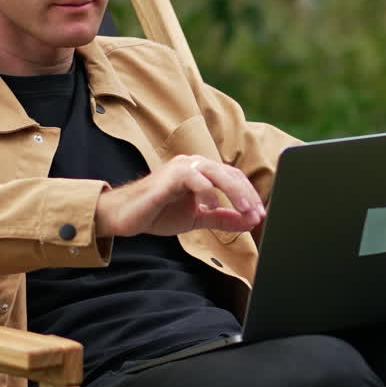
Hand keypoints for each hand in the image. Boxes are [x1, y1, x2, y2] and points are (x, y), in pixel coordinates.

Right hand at [94, 153, 265, 237]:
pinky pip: (192, 178)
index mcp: (201, 172)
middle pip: (229, 173)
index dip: (249, 195)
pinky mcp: (168, 176)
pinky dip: (206, 191)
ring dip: (233, 191)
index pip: (233, 178)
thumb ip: (222, 218)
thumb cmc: (158, 212)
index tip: (260, 214)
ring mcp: (181, 168)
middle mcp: (193, 165)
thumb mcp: (197, 218)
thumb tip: (249, 221)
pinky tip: (212, 206)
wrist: (125, 216)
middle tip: (257, 213)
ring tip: (244, 209)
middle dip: (246, 194)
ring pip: (215, 172)